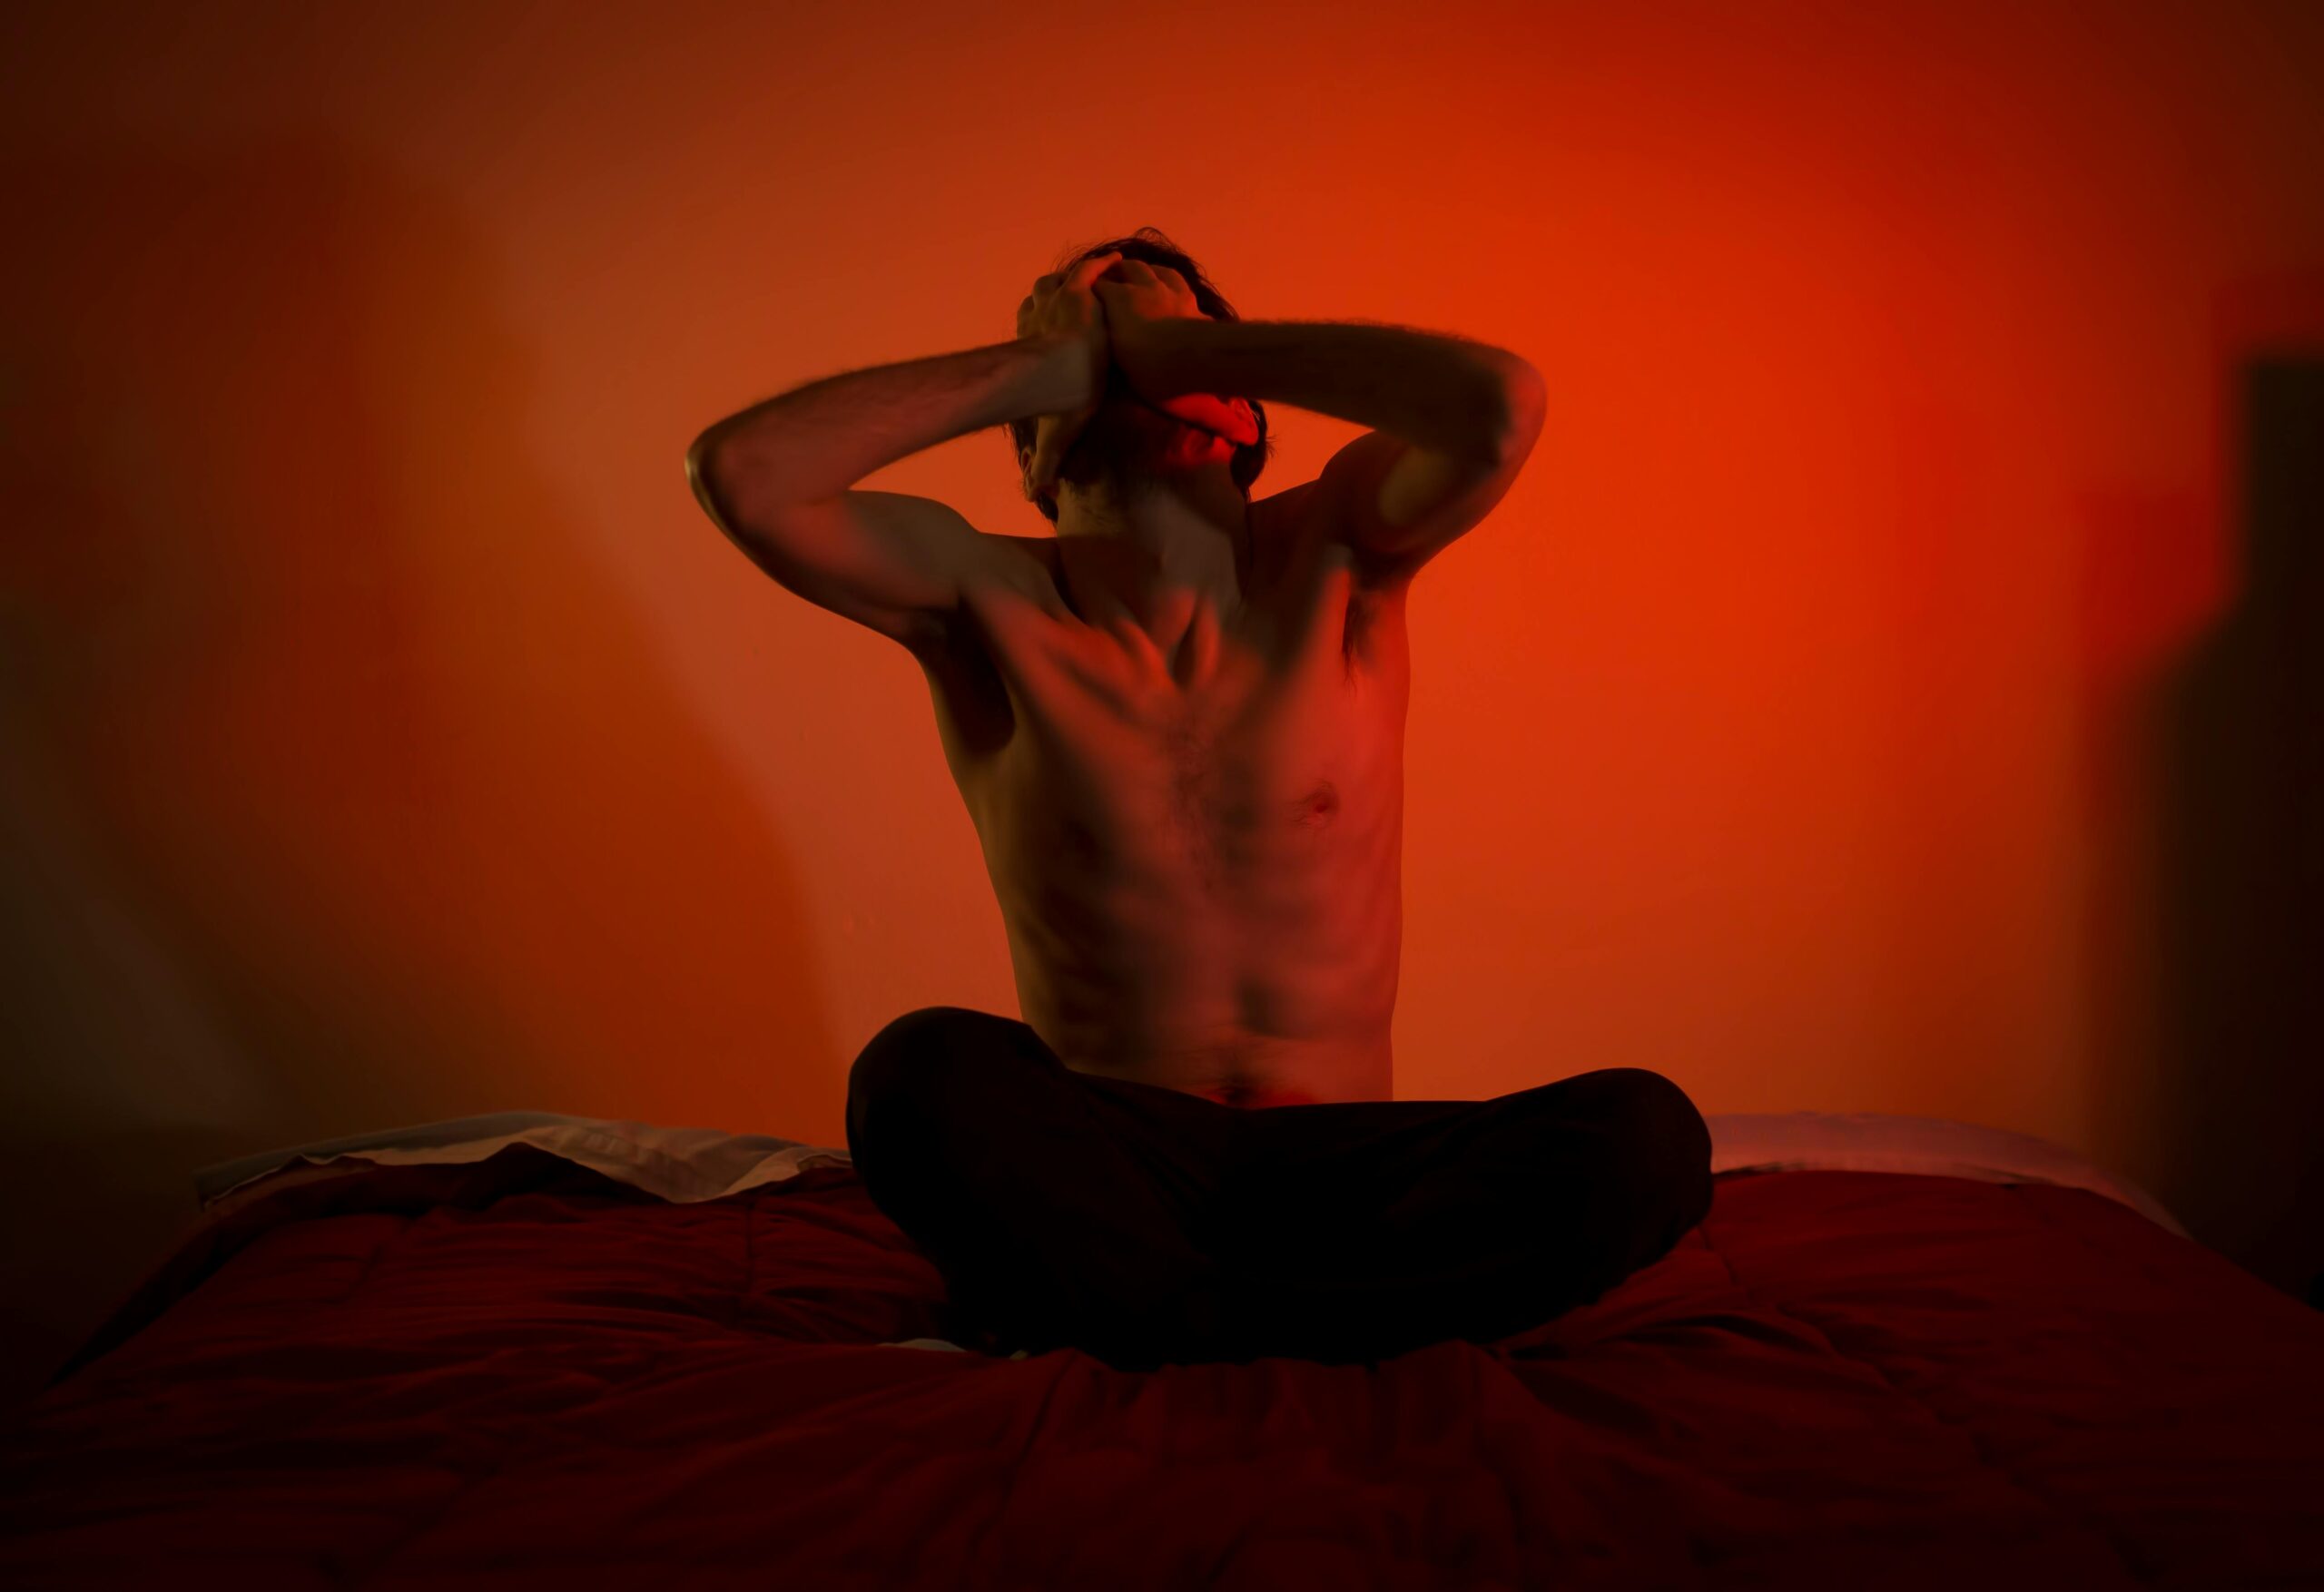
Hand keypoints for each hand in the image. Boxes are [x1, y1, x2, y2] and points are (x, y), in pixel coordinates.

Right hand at [1016, 251, 1120, 495]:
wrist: (1063, 374)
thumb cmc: (1055, 403)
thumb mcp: (1053, 434)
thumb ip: (1044, 461)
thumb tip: (1033, 497)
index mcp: (1032, 343)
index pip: (1030, 323)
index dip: (1043, 324)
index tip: (1059, 331)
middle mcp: (1038, 316)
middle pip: (1044, 298)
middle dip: (1059, 299)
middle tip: (1082, 305)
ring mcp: (1057, 299)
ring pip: (1065, 281)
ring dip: (1078, 281)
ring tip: (1100, 283)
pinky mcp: (1078, 290)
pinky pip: (1091, 270)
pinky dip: (1101, 265)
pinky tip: (1114, 263)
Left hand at [1092, 259, 1259, 446]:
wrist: (1168, 359)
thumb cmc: (1187, 379)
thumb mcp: (1203, 397)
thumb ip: (1223, 416)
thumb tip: (1248, 438)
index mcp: (1189, 315)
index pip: (1184, 294)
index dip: (1175, 292)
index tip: (1170, 297)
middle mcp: (1168, 295)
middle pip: (1158, 273)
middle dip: (1147, 273)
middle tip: (1133, 277)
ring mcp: (1142, 291)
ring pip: (1132, 268)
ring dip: (1122, 270)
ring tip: (1111, 276)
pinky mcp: (1117, 294)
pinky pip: (1102, 280)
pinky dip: (1096, 281)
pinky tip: (1087, 287)